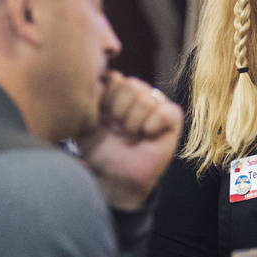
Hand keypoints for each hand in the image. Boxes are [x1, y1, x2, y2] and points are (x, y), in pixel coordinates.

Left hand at [77, 71, 182, 211]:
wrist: (117, 178)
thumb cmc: (101, 153)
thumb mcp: (84, 126)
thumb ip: (87, 102)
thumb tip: (98, 81)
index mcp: (117, 92)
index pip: (114, 78)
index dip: (107, 99)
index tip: (102, 119)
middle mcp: (137, 95)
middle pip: (131, 84)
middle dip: (119, 111)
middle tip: (118, 129)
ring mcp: (156, 104)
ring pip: (146, 98)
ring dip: (134, 122)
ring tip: (130, 136)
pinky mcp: (172, 118)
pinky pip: (165, 111)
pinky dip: (152, 125)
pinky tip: (147, 135)